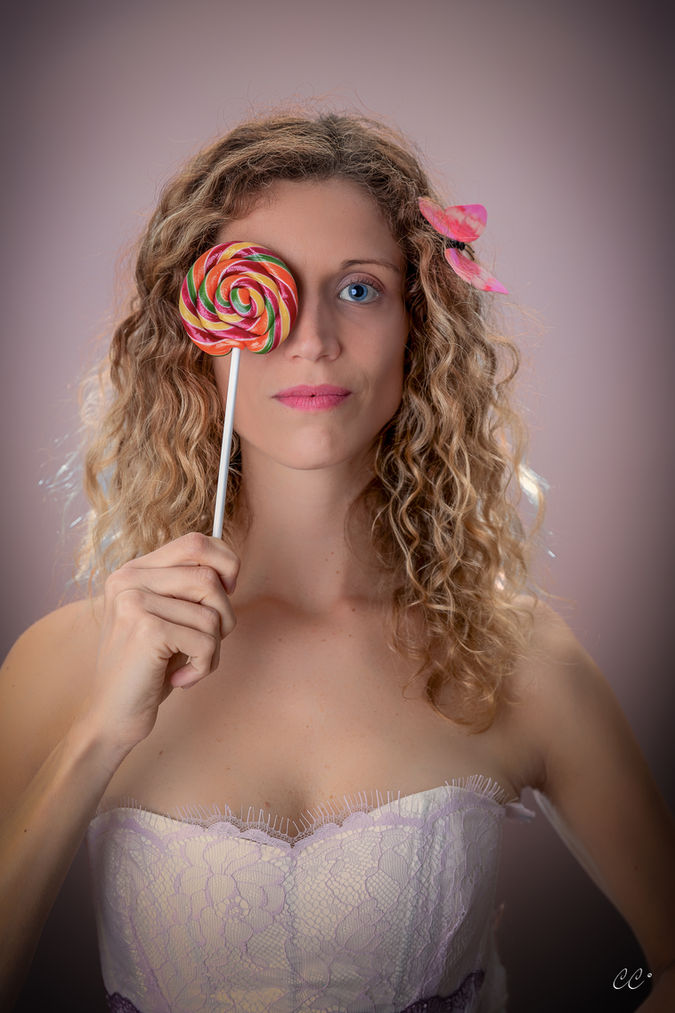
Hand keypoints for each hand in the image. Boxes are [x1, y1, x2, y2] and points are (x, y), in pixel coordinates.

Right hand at [81, 532, 238, 752]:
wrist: (111, 716)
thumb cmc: (148, 668)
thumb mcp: (168, 617)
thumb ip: (188, 589)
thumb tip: (231, 568)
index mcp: (133, 571)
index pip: (195, 542)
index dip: (225, 563)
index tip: (228, 591)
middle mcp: (129, 579)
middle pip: (209, 577)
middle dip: (224, 615)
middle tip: (208, 641)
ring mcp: (135, 602)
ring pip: (212, 611)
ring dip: (214, 647)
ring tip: (190, 663)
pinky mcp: (147, 630)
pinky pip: (206, 641)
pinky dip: (205, 666)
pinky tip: (181, 679)